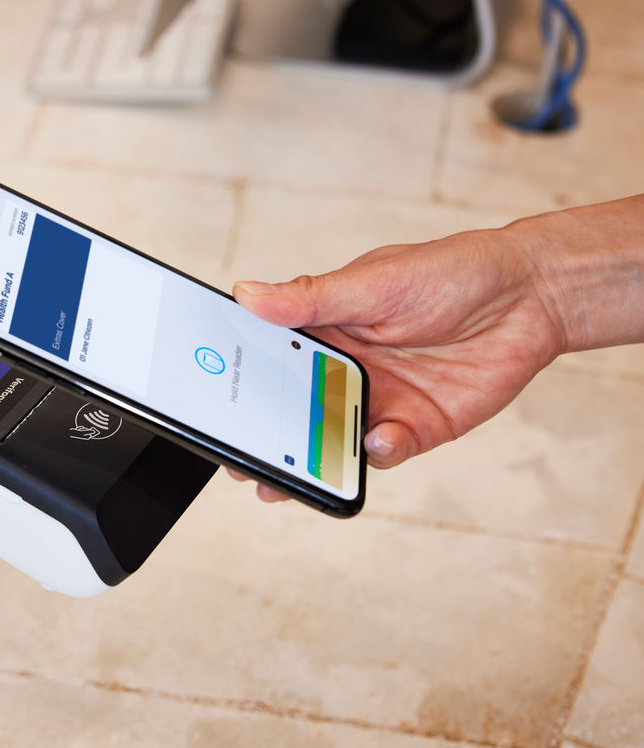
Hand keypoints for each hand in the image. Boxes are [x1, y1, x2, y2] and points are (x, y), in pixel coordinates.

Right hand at [230, 221, 565, 500]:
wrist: (532, 295)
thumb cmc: (451, 271)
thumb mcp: (373, 280)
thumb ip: (311, 297)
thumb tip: (247, 293)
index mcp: (322, 330)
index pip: (267, 362)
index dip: (240, 385)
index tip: (215, 408)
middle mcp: (343, 369)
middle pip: (292, 412)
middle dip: (266, 441)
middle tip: (243, 464)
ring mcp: (378, 401)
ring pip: (332, 441)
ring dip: (312, 460)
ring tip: (293, 476)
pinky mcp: (418, 426)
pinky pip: (386, 450)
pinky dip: (377, 451)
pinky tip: (377, 438)